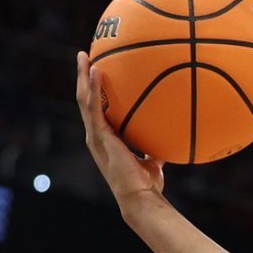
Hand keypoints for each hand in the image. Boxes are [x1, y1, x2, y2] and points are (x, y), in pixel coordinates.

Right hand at [75, 52, 164, 209]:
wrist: (140, 196)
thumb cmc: (147, 182)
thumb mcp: (153, 158)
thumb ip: (155, 146)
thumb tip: (170, 134)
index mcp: (105, 138)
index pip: (96, 109)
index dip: (93, 91)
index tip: (95, 71)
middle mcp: (96, 134)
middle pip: (85, 99)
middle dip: (83, 77)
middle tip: (84, 55)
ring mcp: (95, 135)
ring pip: (84, 99)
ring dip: (82, 76)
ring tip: (83, 55)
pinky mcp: (99, 136)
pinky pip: (93, 107)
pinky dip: (92, 87)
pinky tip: (95, 70)